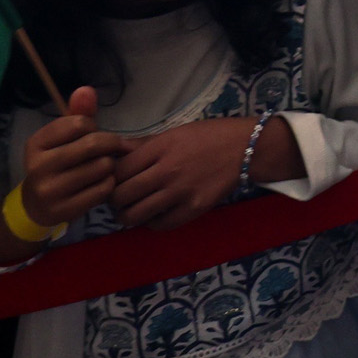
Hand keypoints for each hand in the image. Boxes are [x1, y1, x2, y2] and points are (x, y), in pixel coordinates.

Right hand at [20, 85, 126, 229]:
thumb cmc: (57, 163)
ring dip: (110, 165)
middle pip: (94, 144)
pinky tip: (98, 184)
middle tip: (111, 149)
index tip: (91, 134)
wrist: (37, 205)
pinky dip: (109, 183)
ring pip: (102, 166)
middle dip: (110, 144)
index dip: (93, 127)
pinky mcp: (65, 210)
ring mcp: (50, 190)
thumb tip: (86, 89)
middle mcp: (38, 166)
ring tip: (101, 167)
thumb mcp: (63, 138)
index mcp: (36, 143)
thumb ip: (78, 113)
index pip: (80, 123)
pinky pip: (105, 188)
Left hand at [109, 113, 297, 230]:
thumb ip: (143, 145)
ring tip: (133, 210)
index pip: (117, 171)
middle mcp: (166, 171)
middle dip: (114, 200)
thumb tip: (112, 150)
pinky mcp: (193, 209)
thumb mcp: (174, 133)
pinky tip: (156, 214)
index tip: (113, 181)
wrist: (247, 148)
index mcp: (160, 149)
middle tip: (120, 199)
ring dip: (128, 216)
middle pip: (120, 196)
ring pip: (134, 215)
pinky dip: (152, 222)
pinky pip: (159, 225)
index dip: (109, 178)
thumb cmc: (210, 136)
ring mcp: (180, 192)